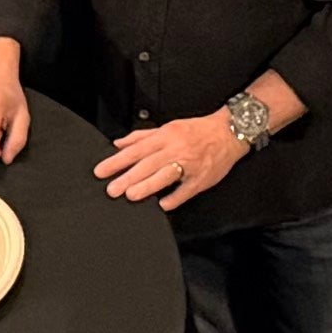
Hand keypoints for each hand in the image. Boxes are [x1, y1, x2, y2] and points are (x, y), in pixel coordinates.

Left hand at [95, 110, 251, 210]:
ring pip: (166, 175)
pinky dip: (175, 198)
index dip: (117, 161)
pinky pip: (186, 190)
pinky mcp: (201, 178)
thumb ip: (142, 137)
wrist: (229, 132)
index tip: (102, 171)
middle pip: (148, 164)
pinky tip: (163, 205)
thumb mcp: (168, 127)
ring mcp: (189, 164)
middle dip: (128, 177)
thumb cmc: (197, 130)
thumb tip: (119, 143)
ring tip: (131, 195)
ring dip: (148, 185)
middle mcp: (176, 149)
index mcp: (166, 136)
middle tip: (112, 189)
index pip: (136, 150)